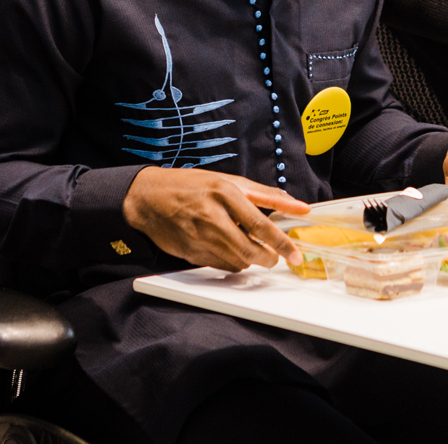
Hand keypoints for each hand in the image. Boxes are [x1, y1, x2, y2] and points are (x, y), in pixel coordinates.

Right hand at [123, 169, 309, 271]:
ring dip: (250, 260)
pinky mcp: (190, 253)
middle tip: (274, 257)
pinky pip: (220, 266)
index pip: (261, 225)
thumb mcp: (230, 181)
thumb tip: (300, 206)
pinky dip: (231, 262)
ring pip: (237, 262)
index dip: (282, 244)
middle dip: (268, 258)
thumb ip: (267, 195)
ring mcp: (199, 238)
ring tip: (250, 249)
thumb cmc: (190, 186)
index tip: (295, 255)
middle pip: (250, 250)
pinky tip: (229, 249)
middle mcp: (212, 217)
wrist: (147, 197)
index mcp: (225, 193)